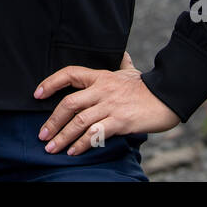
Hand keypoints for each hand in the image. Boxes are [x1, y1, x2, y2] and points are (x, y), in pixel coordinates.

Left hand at [33, 51, 180, 154]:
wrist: (169, 97)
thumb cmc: (148, 86)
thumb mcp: (132, 71)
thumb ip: (123, 64)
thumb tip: (123, 55)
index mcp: (101, 76)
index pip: (70, 74)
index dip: (51, 82)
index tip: (37, 94)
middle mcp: (102, 90)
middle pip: (69, 103)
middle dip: (52, 121)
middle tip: (42, 135)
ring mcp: (110, 106)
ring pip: (79, 122)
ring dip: (62, 137)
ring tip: (52, 148)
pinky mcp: (120, 122)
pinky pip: (95, 134)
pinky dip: (82, 144)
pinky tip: (74, 151)